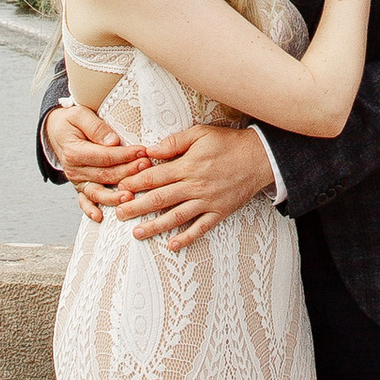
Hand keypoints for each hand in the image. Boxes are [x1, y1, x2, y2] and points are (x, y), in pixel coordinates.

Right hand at [43, 98, 153, 226]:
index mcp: (74, 152)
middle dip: (128, 172)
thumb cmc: (71, 122)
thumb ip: (96, 127)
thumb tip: (113, 141)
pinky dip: (90, 210)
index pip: (105, 156)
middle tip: (146, 168)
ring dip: (115, 196)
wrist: (56, 132)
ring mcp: (77, 181)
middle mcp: (74, 169)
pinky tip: (100, 217)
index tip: (142, 152)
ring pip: (98, 191)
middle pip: (105, 175)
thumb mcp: (80, 115)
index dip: (125, 155)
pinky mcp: (79, 187)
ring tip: (131, 197)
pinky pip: (84, 201)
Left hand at [109, 120, 275, 248]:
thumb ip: (174, 143)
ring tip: (137, 233)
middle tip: (119, 213)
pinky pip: (201, 228)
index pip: (155, 177)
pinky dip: (186, 238)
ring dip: (155, 226)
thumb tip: (150, 151)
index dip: (135, 183)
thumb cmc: (229, 143)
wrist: (260, 158)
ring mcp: (207, 201)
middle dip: (137, 207)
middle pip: (160, 199)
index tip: (121, 188)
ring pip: (176, 217)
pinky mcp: (219, 212)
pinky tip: (172, 245)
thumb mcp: (201, 134)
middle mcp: (195, 186)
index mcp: (188, 166)